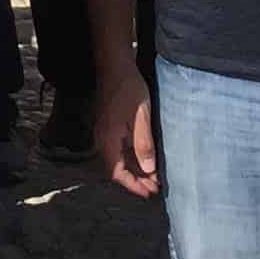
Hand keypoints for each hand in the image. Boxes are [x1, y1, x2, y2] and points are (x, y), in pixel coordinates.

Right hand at [97, 69, 161, 199]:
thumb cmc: (128, 88)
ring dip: (135, 170)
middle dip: (136, 181)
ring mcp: (105, 133)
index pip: (117, 173)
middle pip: (117, 169)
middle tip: (156, 188)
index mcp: (108, 140)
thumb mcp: (141, 117)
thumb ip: (144, 144)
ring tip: (154, 177)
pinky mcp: (110, 126)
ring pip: (119, 160)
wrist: (115, 65)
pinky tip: (145, 159)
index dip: (133, 186)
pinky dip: (132, 158)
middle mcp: (103, 140)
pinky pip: (120, 149)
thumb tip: (148, 169)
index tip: (149, 193)